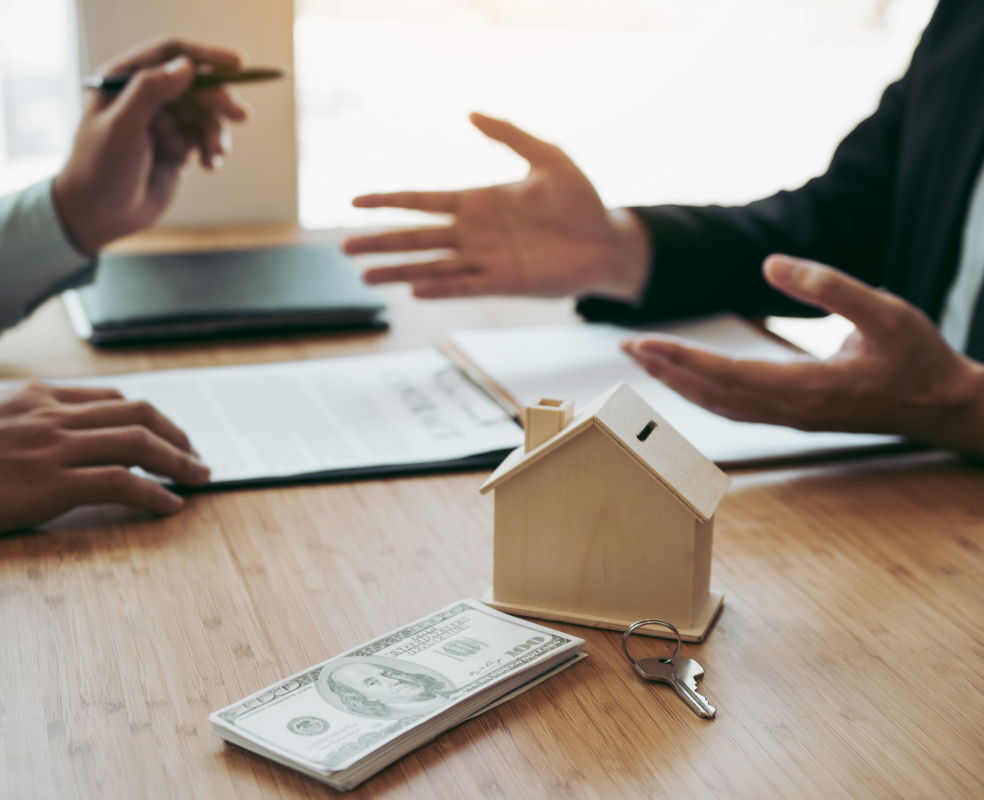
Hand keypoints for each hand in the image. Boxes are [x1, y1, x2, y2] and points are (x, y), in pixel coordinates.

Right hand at [0, 382, 210, 532]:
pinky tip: (170, 504)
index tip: (169, 436)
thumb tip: (80, 440)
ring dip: (178, 461)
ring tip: (198, 477)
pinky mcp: (51, 484)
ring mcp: (52, 448)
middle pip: (137, 415)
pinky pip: (119, 483)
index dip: (151, 419)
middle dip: (176, 436)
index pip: (113, 399)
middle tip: (196, 457)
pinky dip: (153, 493)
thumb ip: (35, 424)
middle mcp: (50, 415)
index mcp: (38, 397)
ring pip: (137, 443)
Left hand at [53, 38, 251, 254]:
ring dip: (216, 133)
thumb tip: (187, 66)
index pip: (171, 53)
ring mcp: (164, 123)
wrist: (101, 216)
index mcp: (125, 79)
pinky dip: (213, 152)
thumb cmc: (101, 169)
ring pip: (205, 115)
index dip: (206, 54)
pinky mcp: (178, 148)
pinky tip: (209, 166)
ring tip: (215, 155)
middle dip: (219, 101)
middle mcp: (146, 96)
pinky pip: (206, 140)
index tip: (239, 62)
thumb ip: (150, 92)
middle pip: (196, 86)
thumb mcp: (123, 126)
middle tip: (242, 116)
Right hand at [343, 112, 650, 300]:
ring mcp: (486, 260)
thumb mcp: (548, 157)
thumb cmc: (582, 201)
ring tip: (365, 275)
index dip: (389, 202)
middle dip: (381, 242)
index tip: (356, 202)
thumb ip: (509, 134)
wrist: (609, 241)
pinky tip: (414, 289)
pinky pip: (464, 285)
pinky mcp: (503, 283)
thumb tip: (470, 113)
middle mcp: (474, 233)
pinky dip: (440, 287)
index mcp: (478, 201)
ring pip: (432, 265)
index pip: (422, 201)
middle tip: (344, 247)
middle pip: (417, 237)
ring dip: (399, 270)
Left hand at [621, 255, 983, 455]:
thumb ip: (829, 286)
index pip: (729, 375)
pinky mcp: (792, 416)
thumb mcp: (885, 311)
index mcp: (809, 389)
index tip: (645, 344)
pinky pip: (734, 408)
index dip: (682, 360)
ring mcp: (790, 418)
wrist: (942, 406)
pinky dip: (701, 393)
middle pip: (711, 395)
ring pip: (719, 406)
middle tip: (625, 347)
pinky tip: (686, 379)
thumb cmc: (917, 358)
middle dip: (665, 371)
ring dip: (678, 384)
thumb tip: (769, 264)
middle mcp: (791, 411)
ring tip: (644, 361)